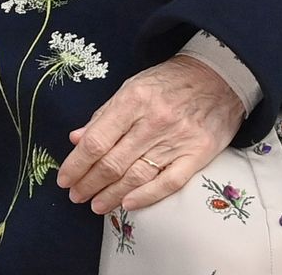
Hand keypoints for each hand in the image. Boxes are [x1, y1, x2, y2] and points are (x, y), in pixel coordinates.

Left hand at [56, 55, 243, 214]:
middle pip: (113, 161)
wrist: (217, 76)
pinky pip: (169, 182)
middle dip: (89, 182)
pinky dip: (147, 196)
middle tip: (75, 196)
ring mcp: (177, 140)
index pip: (97, 140)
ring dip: (112, 194)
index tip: (64, 178)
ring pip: (137, 175)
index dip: (77, 163)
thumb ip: (104, 115)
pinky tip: (128, 205)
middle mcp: (153, 121)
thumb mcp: (132, 86)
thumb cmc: (168, 81)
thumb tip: (76, 139)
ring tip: (95, 205)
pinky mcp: (198, 154)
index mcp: (133, 99)